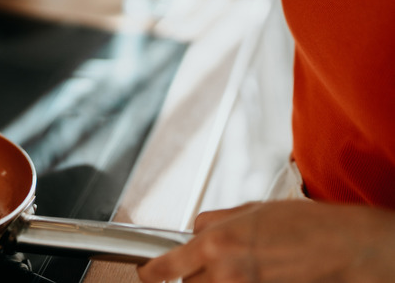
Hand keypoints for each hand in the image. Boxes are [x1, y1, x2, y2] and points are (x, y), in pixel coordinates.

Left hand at [137, 200, 394, 281]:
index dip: (149, 272)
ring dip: (216, 280)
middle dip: (195, 272)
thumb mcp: (249, 211)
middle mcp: (223, 273)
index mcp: (214, 244)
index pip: (164, 267)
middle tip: (219, 260)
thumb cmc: (302, 224)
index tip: (145, 272)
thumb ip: (214, 222)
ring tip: (245, 265)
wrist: (342, 247)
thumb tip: (193, 231)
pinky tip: (260, 273)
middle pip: (188, 282)